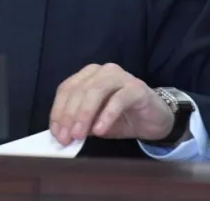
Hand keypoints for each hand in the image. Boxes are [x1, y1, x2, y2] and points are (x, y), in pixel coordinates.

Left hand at [48, 63, 178, 144]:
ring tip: (79, 135)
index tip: (55, 133)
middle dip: (69, 115)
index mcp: (88, 76)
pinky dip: (106, 116)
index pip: (66, 89)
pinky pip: (118, 100)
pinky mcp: (136, 88)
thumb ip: (80, 124)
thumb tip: (62, 133)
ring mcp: (120, 76)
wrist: (154, 120)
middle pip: (78, 90)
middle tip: (66, 137)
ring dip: (84, 114)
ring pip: (95, 91)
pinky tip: (100, 131)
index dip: (58, 111)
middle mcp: (102, 71)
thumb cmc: (122, 119)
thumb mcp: (96, 123)